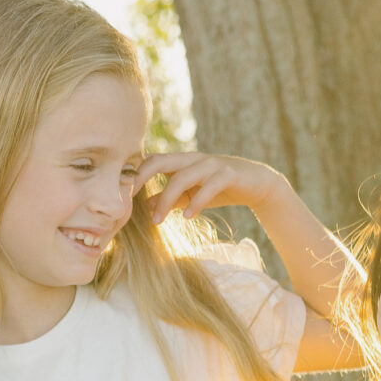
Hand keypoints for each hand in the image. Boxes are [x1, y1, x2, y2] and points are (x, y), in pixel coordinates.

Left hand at [136, 149, 298, 229]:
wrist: (258, 185)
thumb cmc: (221, 188)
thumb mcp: (191, 195)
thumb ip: (169, 198)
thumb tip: (144, 206)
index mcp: (182, 161)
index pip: (152, 160)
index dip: (135, 174)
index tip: (121, 195)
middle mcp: (194, 158)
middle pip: (161, 161)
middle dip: (142, 178)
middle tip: (129, 200)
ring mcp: (211, 164)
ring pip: (182, 176)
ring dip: (166, 199)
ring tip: (157, 221)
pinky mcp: (228, 174)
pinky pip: (208, 186)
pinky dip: (196, 202)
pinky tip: (187, 217)